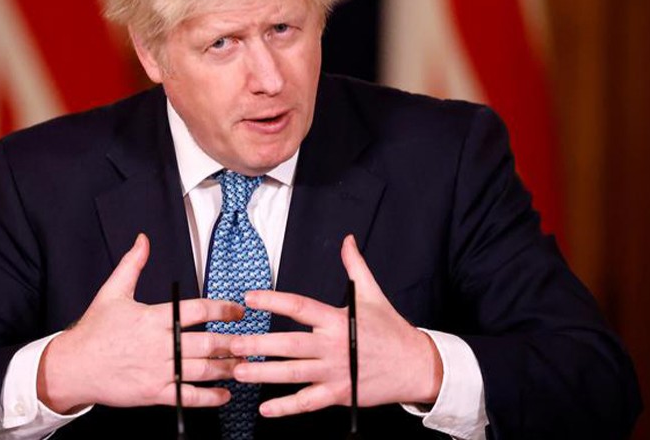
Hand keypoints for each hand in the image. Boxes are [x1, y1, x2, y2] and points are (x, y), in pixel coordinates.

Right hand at [37, 233, 244, 412]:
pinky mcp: (154, 394)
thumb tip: (143, 239)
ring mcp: (158, 371)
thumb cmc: (93, 331)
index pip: (198, 311)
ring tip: (244, 366)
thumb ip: (132, 265)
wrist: (72, 367)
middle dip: (234, 344)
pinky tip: (225, 394)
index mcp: (154, 318)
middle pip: (208, 344)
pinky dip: (211, 398)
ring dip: (228, 369)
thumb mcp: (112, 292)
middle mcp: (160, 345)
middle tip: (251, 342)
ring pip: (203, 371)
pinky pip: (188, 397)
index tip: (239, 311)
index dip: (224, 309)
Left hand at [230, 234, 442, 416]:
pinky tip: (265, 408)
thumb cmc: (391, 329)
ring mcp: (335, 372)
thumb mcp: (372, 294)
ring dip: (264, 373)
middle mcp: (333, 346)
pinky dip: (286, 407)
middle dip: (258, 344)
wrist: (416, 365)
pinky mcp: (339, 394)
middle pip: (289, 344)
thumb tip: (346, 240)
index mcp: (336, 319)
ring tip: (238, 372)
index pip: (299, 306)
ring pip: (293, 374)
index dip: (272, 300)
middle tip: (233, 343)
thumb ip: (354, 266)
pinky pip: (308, 402)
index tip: (249, 298)